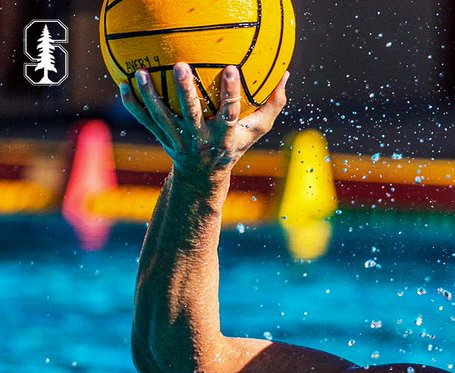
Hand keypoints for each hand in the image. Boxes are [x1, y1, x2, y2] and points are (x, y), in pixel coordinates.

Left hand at [119, 63, 288, 178]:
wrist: (203, 177)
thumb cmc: (234, 146)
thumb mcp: (256, 130)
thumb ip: (273, 104)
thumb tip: (286, 74)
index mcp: (224, 136)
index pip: (229, 112)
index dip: (231, 92)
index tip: (232, 68)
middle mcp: (200, 139)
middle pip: (191, 114)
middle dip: (186, 91)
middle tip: (181, 65)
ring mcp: (178, 140)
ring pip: (162, 116)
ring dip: (150, 95)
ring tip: (142, 73)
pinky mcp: (162, 138)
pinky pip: (144, 120)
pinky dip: (133, 104)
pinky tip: (122, 84)